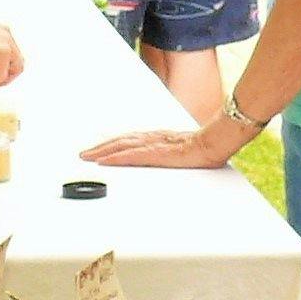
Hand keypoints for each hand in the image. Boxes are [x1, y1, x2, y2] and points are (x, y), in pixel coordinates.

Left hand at [84, 113, 252, 171]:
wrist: (216, 143)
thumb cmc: (207, 148)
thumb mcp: (186, 151)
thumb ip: (175, 153)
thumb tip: (172, 159)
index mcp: (159, 138)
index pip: (130, 140)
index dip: (113, 144)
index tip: (100, 149)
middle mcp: (153, 138)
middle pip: (121, 141)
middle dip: (101, 147)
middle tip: (84, 154)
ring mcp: (154, 145)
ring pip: (121, 146)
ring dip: (102, 151)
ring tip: (88, 157)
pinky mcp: (156, 153)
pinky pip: (130, 156)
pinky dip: (115, 158)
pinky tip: (104, 161)